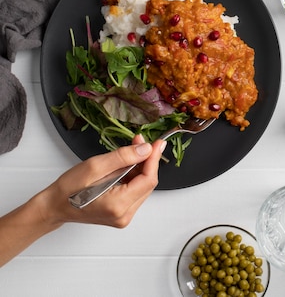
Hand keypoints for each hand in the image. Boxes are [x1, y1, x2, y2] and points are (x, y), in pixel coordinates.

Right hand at [40, 135, 164, 227]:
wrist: (54, 206)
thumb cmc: (68, 189)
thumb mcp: (95, 166)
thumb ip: (123, 157)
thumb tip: (146, 150)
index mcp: (118, 205)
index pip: (148, 180)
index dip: (154, 159)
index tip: (156, 143)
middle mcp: (124, 215)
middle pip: (148, 184)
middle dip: (147, 161)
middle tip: (140, 142)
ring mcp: (123, 216)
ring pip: (143, 187)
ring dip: (141, 168)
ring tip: (132, 151)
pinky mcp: (121, 214)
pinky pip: (135, 192)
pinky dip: (134, 177)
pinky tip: (127, 166)